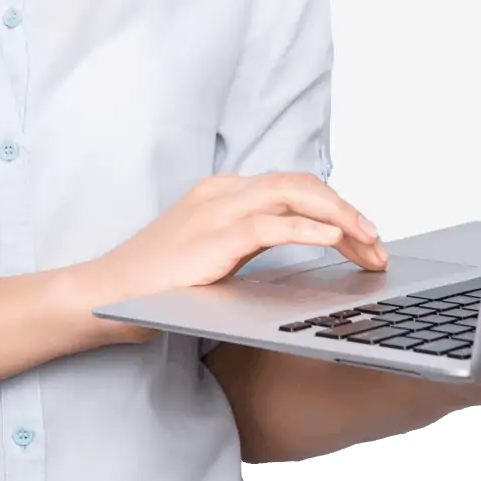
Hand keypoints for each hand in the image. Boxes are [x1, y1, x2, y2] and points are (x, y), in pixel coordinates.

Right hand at [84, 172, 387, 344]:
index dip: (336, 207)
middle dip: (348, 210)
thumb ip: (249, 245)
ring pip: (294, 194)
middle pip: (302, 184)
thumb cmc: (153, 286)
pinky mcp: (212, 238)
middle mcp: (222, 191)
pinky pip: (271, 225)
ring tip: (369, 243)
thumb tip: (303, 252)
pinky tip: (334, 240)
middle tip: (378, 245)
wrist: (102, 296)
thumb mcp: (212, 256)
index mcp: (223, 192)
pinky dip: (309, 228)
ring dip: (340, 217)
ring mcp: (216, 210)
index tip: (365, 239)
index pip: (294, 187)